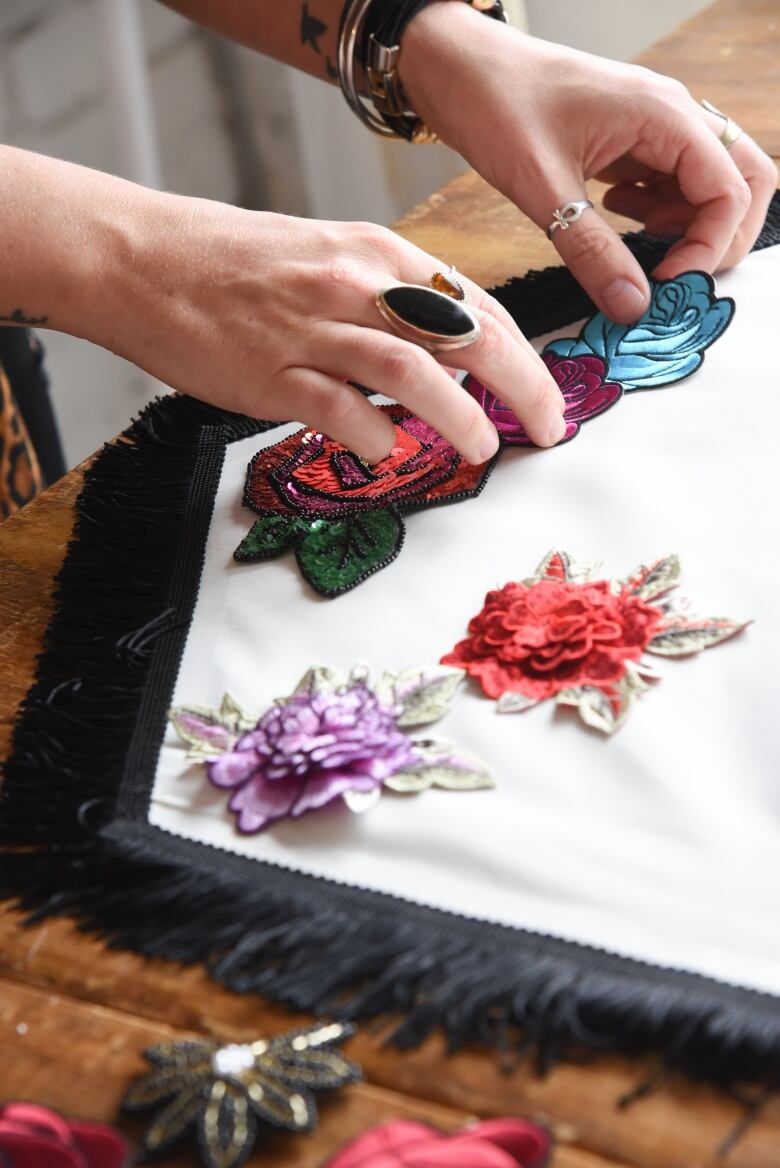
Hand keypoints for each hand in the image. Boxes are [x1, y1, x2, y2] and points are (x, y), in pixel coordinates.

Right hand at [102, 192, 565, 462]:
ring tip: (483, 448)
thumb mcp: (329, 256)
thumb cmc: (239, 264)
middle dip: (520, 386)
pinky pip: (343, 413)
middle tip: (547, 429)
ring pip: (414, 373)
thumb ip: (389, 300)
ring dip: (460, 416)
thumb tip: (446, 355)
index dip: (523, 355)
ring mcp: (314, 328)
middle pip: (464, 334)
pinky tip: (388, 454)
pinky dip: (377, 440)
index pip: (475, 304)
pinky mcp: (273, 374)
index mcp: (377, 252)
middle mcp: (355, 283)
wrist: (146, 261)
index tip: (548, 396)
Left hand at [400, 3, 777, 323]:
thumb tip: (633, 307)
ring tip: (637, 250)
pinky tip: (614, 218)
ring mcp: (655, 126)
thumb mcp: (543, 189)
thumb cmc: (496, 105)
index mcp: (664, 115)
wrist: (458, 70)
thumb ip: (591, 252)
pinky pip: (671, 182)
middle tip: (675, 278)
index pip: (730, 190)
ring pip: (707, 185)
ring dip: (686, 228)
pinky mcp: (632, 140)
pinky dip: (657, 213)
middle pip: (742, 181)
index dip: (709, 247)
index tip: (666, 285)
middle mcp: (672, 115)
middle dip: (721, 237)